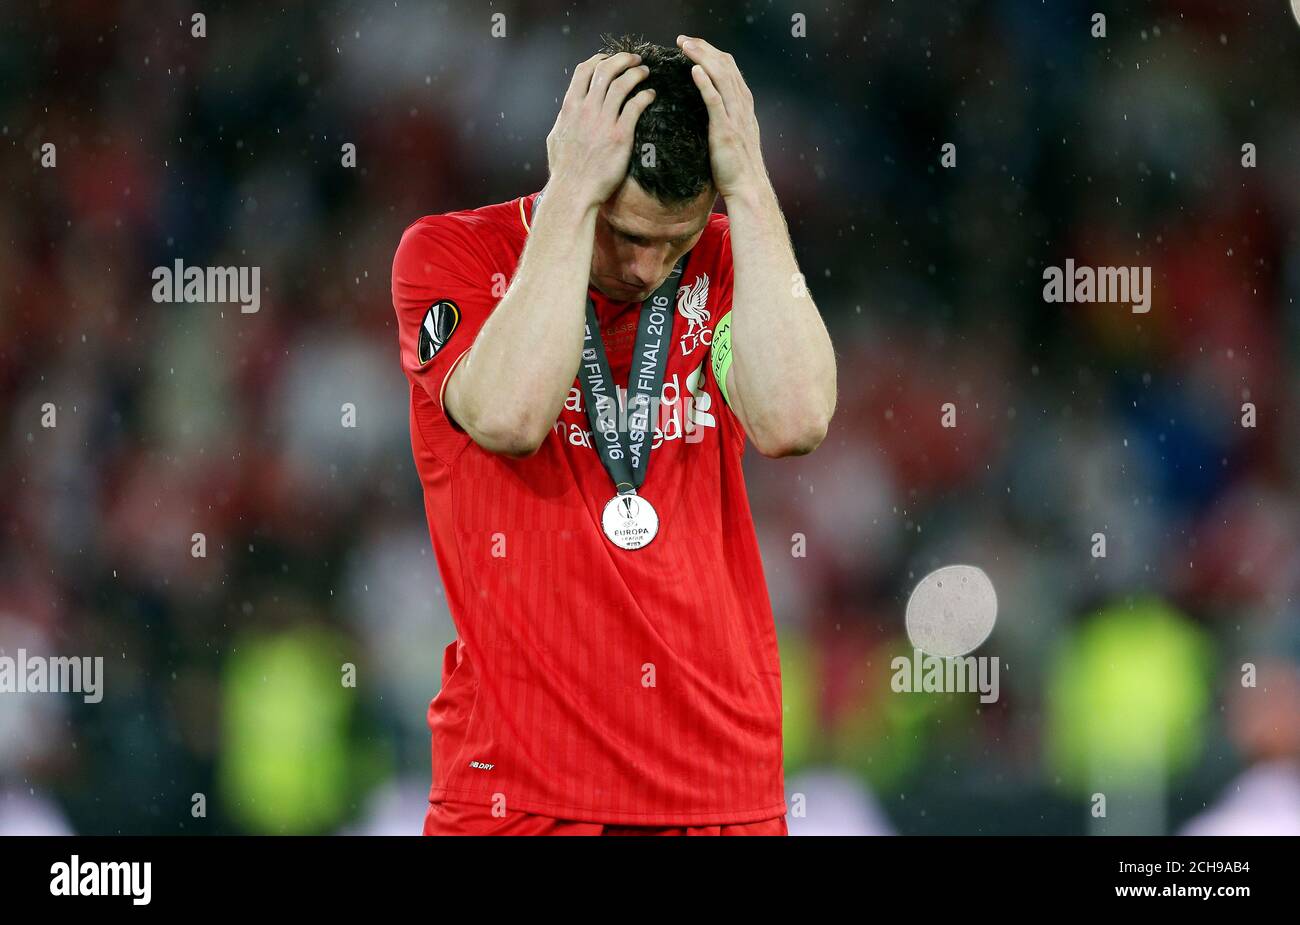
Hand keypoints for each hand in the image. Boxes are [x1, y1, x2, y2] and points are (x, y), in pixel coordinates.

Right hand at [546, 51, 655, 208]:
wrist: (574, 191)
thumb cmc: (565, 170)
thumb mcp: (556, 138)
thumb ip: (564, 121)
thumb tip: (567, 113)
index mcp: (570, 107)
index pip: (584, 70)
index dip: (599, 59)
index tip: (609, 59)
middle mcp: (586, 109)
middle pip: (606, 70)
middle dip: (622, 59)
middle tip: (635, 60)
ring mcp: (604, 121)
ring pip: (622, 84)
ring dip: (636, 73)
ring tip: (645, 72)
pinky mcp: (621, 135)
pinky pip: (636, 106)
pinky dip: (645, 96)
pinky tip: (650, 95)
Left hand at [677, 35, 768, 200]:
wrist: (747, 188)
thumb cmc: (736, 167)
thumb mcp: (733, 135)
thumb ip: (725, 118)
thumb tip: (709, 109)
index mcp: (743, 105)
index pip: (729, 69)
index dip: (711, 53)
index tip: (693, 46)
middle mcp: (742, 106)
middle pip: (725, 66)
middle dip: (704, 48)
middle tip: (683, 40)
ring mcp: (736, 117)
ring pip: (721, 77)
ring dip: (702, 58)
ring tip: (685, 47)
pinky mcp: (726, 130)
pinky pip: (715, 101)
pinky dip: (705, 83)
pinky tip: (694, 70)